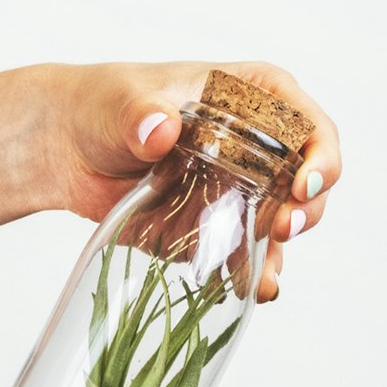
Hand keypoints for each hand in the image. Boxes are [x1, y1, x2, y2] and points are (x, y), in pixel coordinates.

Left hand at [49, 61, 340, 303]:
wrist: (65, 147)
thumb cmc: (102, 105)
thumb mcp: (121, 101)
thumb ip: (141, 113)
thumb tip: (160, 128)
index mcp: (249, 97)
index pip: (307, 123)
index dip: (320, 154)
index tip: (304, 184)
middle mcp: (254, 145)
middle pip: (306, 180)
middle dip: (306, 209)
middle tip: (281, 229)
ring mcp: (237, 189)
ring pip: (281, 221)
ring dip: (280, 250)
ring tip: (264, 274)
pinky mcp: (212, 226)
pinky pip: (243, 253)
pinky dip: (249, 272)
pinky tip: (247, 289)